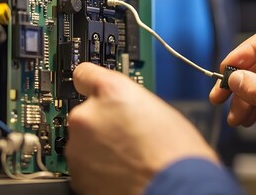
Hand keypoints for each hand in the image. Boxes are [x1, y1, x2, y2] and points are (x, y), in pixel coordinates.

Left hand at [66, 63, 217, 194]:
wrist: (175, 188)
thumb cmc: (177, 154)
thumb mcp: (159, 108)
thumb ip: (131, 101)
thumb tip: (123, 107)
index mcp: (111, 92)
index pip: (84, 73)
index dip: (91, 82)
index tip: (90, 86)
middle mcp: (89, 115)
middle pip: (86, 111)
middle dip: (102, 121)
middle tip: (127, 134)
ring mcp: (79, 147)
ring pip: (84, 139)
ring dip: (99, 145)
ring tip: (128, 156)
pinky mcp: (78, 174)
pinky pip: (84, 163)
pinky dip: (97, 166)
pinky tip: (122, 170)